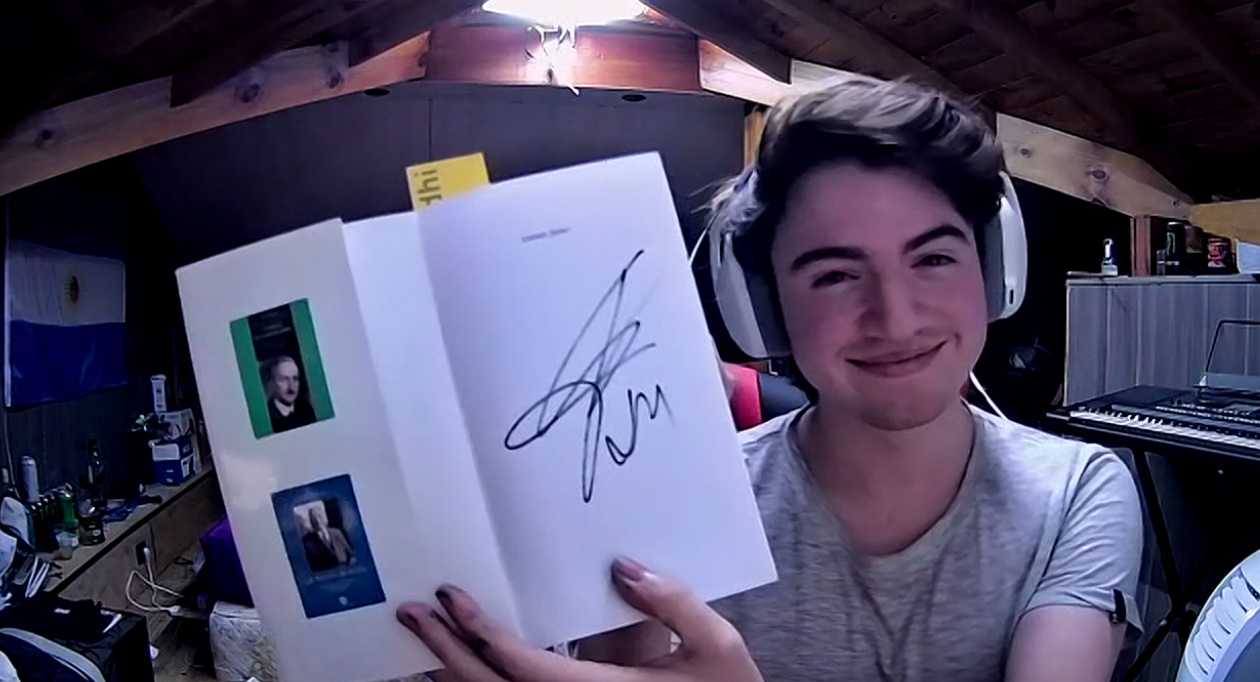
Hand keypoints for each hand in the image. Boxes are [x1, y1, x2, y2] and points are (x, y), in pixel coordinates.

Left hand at [396, 557, 762, 681]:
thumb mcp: (718, 649)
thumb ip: (675, 604)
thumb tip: (624, 566)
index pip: (525, 670)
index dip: (483, 636)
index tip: (453, 599)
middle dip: (446, 652)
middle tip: (413, 612)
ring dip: (451, 673)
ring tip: (422, 635)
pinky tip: (457, 664)